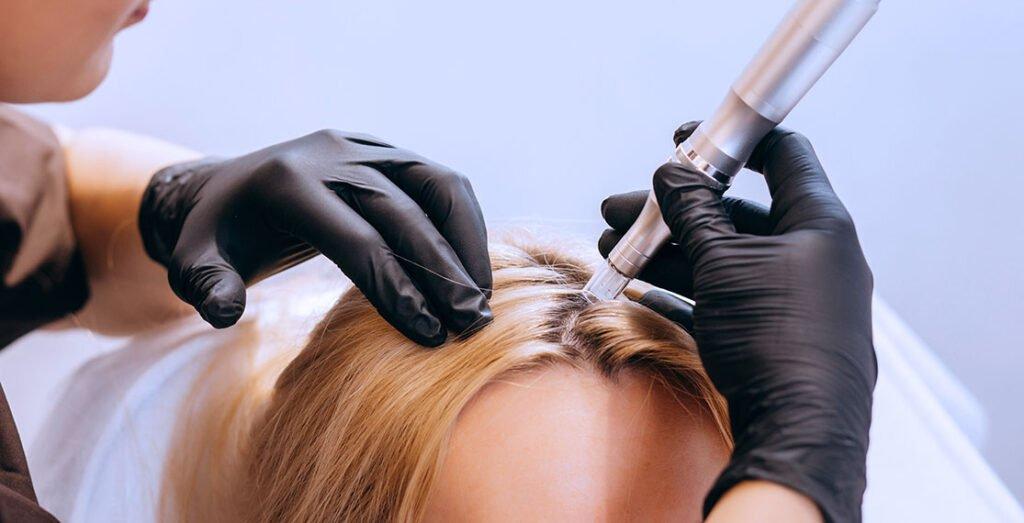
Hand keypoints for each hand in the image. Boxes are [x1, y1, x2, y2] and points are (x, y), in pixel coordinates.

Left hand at [139, 129, 491, 345]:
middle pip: (405, 213)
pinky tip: (473, 270)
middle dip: (441, 272)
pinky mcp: (388, 152)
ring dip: (466, 243)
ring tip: (481, 299)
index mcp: (288, 183)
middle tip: (469, 324)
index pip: (356, 238)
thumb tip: (224, 312)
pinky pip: (441, 183)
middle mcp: (333, 155)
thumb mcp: (194, 265)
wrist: (226, 189)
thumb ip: (206, 288)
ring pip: (438, 186)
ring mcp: (366, 147)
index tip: (427, 334)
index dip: (395, 287)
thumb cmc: (215, 240)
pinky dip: (464, 224)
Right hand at [601, 122, 875, 521]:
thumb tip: (671, 174)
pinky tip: (639, 290)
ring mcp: (795, 297)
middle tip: (623, 210)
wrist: (799, 430)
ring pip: (723, 259)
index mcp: (818, 222)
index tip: (687, 139)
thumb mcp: (723, 261)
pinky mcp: (775, 334)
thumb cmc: (775, 335)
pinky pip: (725, 298)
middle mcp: (812, 255)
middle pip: (736, 213)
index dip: (732, 141)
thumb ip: (694, 212)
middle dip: (674, 211)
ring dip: (668, 252)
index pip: (782, 156)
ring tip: (615, 250)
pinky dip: (684, 290)